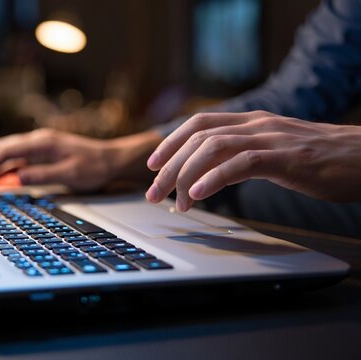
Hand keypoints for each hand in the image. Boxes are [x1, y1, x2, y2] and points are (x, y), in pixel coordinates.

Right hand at [0, 128, 162, 190]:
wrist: (112, 159)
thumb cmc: (94, 166)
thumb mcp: (69, 174)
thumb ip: (42, 175)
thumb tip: (18, 178)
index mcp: (43, 143)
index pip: (7, 150)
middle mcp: (39, 139)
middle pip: (3, 146)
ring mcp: (41, 144)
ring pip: (9, 150)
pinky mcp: (44, 150)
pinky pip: (19, 156)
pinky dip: (7, 165)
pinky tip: (2, 176)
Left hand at [145, 111, 360, 210]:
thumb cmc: (322, 159)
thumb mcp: (276, 151)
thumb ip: (245, 154)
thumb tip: (212, 174)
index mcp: (253, 121)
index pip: (200, 123)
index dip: (171, 142)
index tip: (152, 165)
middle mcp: (258, 124)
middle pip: (199, 138)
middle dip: (170, 165)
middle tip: (154, 193)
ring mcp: (272, 138)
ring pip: (214, 147)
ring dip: (186, 175)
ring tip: (174, 200)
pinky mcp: (287, 158)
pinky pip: (242, 164)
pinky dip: (215, 178)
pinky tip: (198, 195)